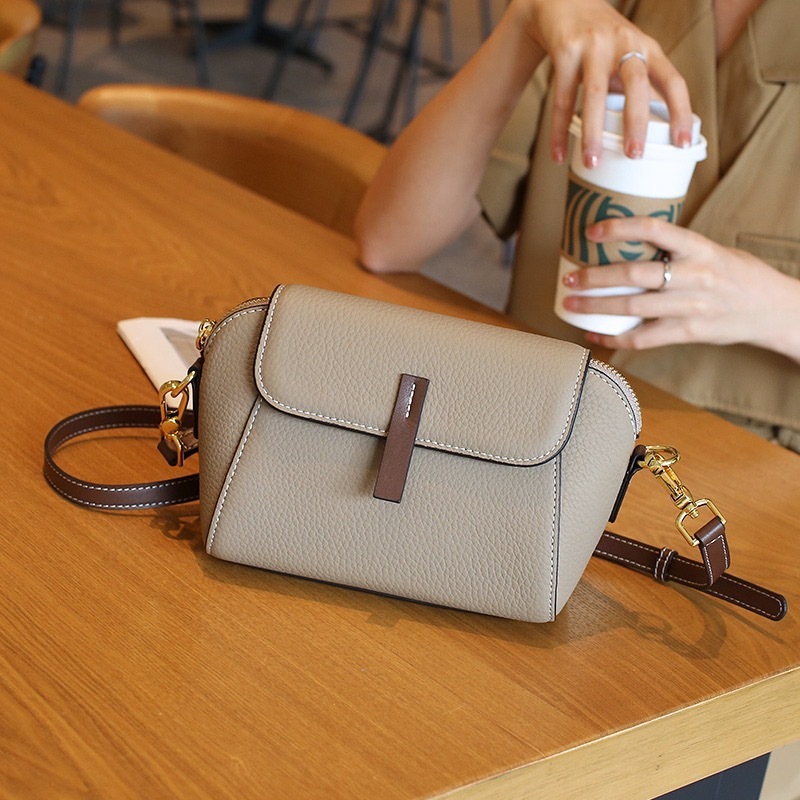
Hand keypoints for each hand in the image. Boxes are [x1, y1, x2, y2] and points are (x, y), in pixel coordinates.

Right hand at [515, 0, 693, 165]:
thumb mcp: (626, 56)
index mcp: (647, 47)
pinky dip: (559, 130)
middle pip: (636, 84)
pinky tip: (558, 155)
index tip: (683, 143)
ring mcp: (593, 45)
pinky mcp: (566, 50)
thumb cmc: (599, 41)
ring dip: (593, 132)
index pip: (673, 80)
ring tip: (593, 163)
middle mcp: (624, 43)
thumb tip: (654, 133)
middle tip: (634, 156)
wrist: (561, 2)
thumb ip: (637, 87)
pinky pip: (562, 98)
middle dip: (637, 123)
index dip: (681, 112)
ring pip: (595, 94)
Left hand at [560, 217, 799, 361]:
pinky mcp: (689, 333)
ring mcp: (691, 307)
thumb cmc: (739, 276)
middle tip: (568, 279)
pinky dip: (614, 339)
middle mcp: (695, 276)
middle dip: (594, 277)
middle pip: (634, 275)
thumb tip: (630, 244)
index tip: (592, 231)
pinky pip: (643, 338)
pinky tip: (594, 335)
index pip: (655, 230)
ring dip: (596, 307)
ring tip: (571, 305)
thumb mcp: (713, 251)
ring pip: (633, 308)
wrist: (774, 310)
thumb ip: (676, 250)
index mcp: (700, 248)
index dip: (620, 229)